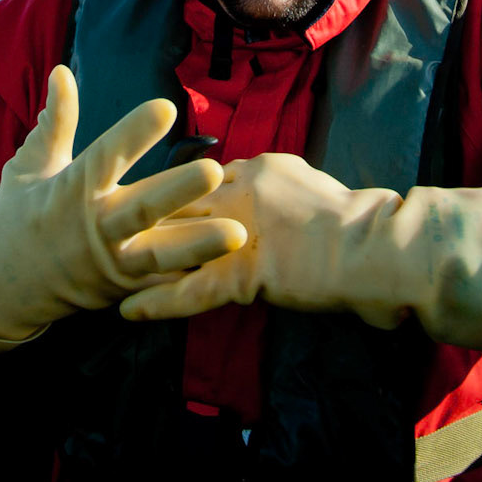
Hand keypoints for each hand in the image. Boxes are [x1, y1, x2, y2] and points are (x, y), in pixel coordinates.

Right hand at [0, 65, 247, 342]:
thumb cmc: (19, 214)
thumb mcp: (30, 164)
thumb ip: (55, 121)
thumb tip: (62, 71)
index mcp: (70, 190)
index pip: (106, 156)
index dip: (135, 133)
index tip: (165, 108)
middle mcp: (93, 227)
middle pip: (141, 209)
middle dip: (177, 192)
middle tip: (213, 171)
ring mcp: (109, 264)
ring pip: (159, 256)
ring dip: (199, 245)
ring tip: (239, 233)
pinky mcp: (122, 291)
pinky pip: (161, 287)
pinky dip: (191, 280)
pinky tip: (230, 269)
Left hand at [119, 152, 398, 318]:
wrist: (378, 246)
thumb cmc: (361, 225)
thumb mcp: (313, 189)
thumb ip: (284, 192)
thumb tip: (278, 199)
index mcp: (260, 168)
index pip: (206, 178)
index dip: (178, 194)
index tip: (151, 202)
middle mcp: (242, 189)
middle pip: (180, 202)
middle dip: (145, 219)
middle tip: (107, 232)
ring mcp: (240, 229)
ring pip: (177, 244)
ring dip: (139, 260)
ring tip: (103, 274)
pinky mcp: (245, 270)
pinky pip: (192, 289)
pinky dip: (158, 302)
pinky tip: (128, 312)